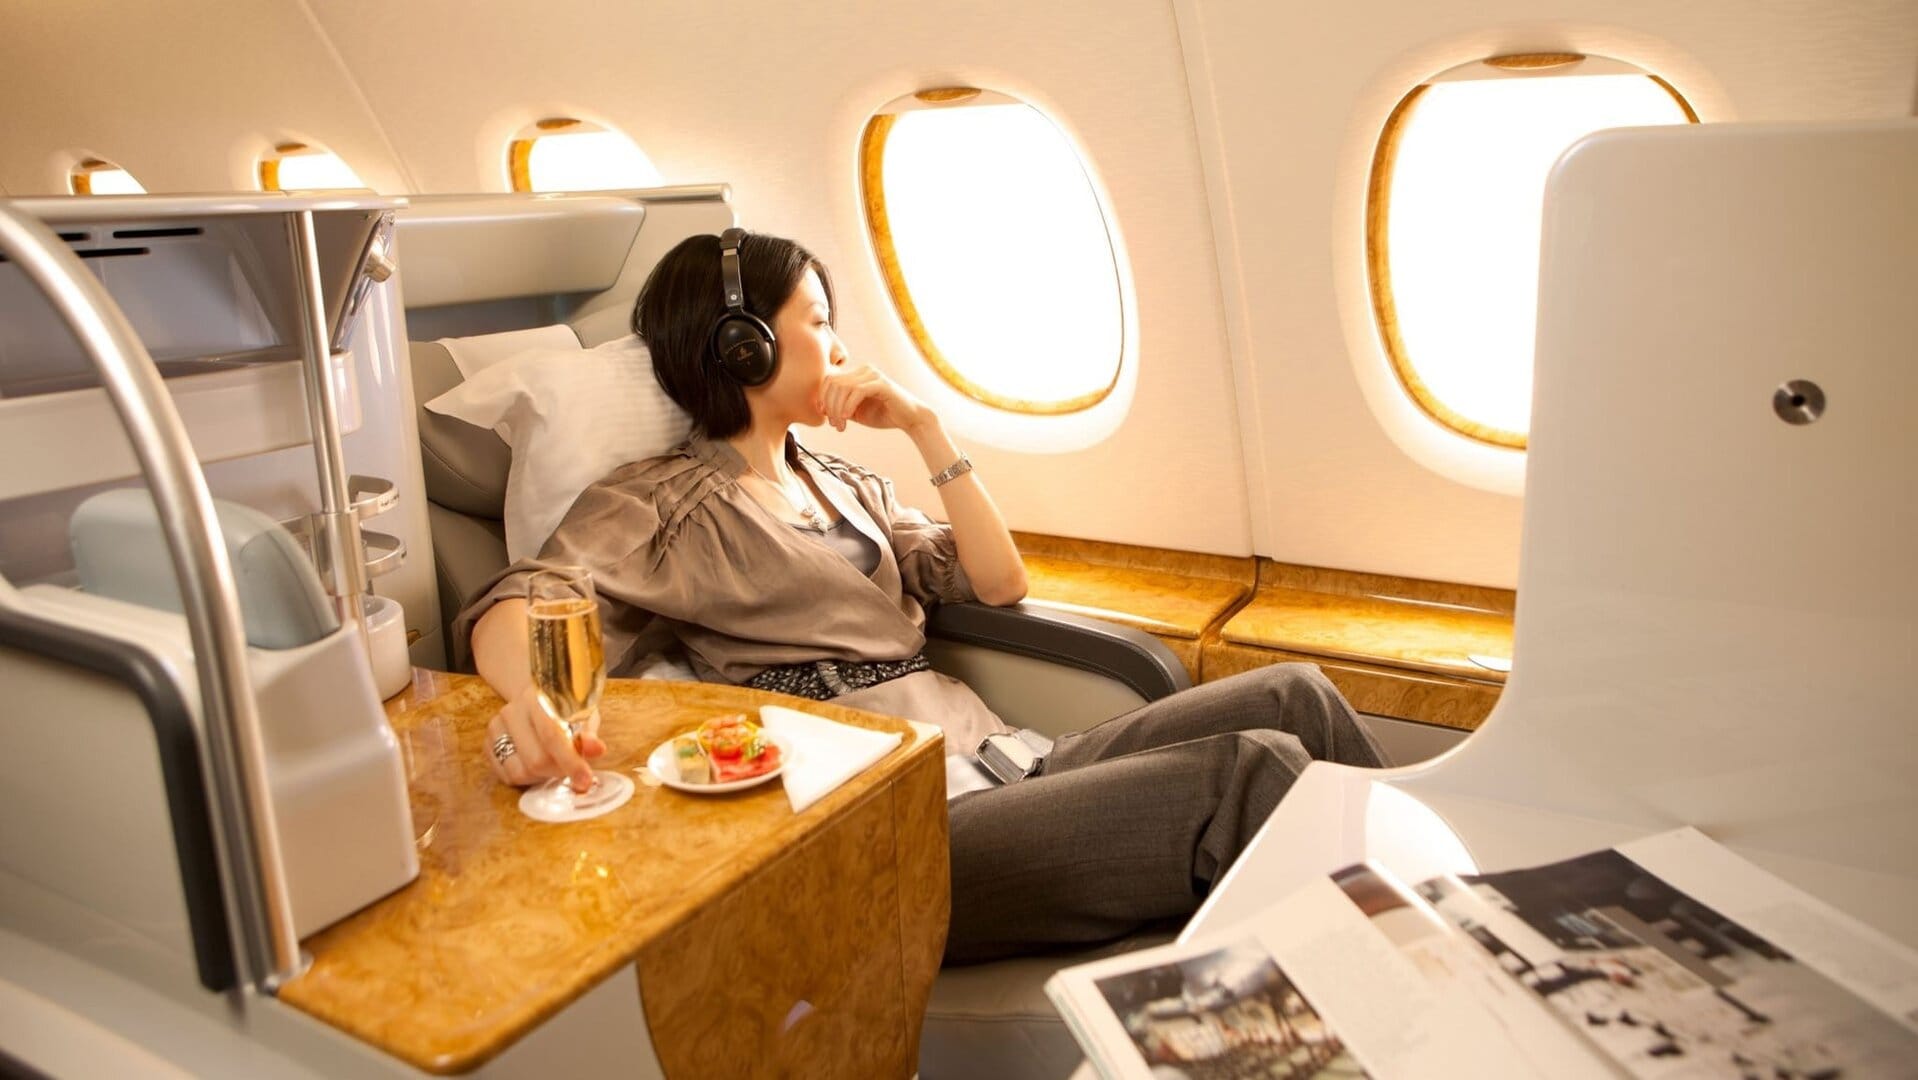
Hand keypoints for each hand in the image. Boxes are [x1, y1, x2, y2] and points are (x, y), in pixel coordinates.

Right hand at [483, 684, 605, 791]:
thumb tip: (597, 750)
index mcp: (538, 697)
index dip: (570, 762)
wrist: (537, 699)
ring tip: (554, 764)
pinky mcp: (487, 743)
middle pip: (536, 760)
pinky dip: (526, 779)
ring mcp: (496, 727)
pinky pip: (505, 776)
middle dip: (559, 772)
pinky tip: (536, 766)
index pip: (552, 735)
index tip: (585, 780)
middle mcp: (512, 710)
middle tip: (571, 768)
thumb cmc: (565, 709)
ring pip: (519, 772)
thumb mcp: (583, 715)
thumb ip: (588, 734)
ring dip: (542, 777)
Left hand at [816, 365, 930, 432]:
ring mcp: (873, 375)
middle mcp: (864, 370)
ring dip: (838, 409)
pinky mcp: (881, 383)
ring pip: (843, 387)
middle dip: (829, 406)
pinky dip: (848, 405)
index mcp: (857, 374)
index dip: (823, 398)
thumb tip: (821, 408)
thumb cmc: (884, 415)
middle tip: (834, 425)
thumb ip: (841, 407)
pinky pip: (856, 391)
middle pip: (833, 382)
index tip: (826, 417)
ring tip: (841, 425)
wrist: (910, 419)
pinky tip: (848, 419)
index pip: (830, 379)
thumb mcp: (856, 412)